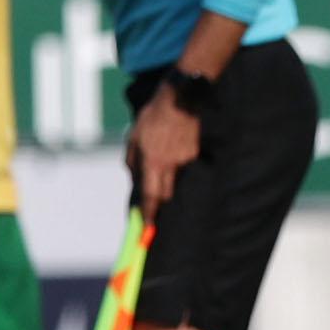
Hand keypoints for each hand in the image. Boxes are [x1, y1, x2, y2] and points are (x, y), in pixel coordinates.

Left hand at [126, 85, 201, 221]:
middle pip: (166, 195)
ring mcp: (186, 160)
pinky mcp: (197, 154)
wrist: (181, 99)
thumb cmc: (153, 117)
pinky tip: (175, 156)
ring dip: (169, 185)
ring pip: (177, 183)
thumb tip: (135, 180)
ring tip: (164, 174)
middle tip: (153, 205)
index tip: (147, 230)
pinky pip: (186, 168)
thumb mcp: (134, 138)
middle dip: (159, 202)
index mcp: (152, 161)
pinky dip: (180, 168)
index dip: (149, 215)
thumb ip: (132, 162)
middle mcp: (170, 165)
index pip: (150, 196)